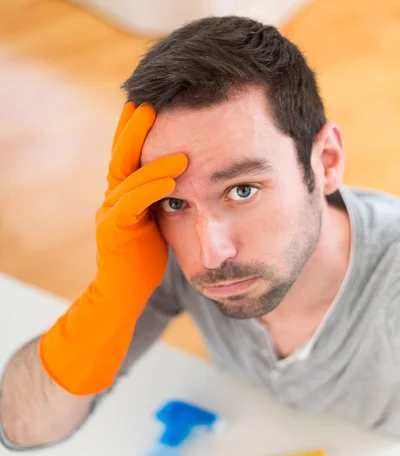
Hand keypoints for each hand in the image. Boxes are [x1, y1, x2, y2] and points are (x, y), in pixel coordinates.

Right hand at [95, 102, 187, 303]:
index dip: (136, 130)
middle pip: (122, 157)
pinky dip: (151, 190)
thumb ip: (158, 200)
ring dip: (156, 162)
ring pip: (130, 179)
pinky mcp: (112, 231)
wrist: (124, 291)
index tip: (150, 105)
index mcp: (123, 194)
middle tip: (150, 104)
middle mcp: (112, 198)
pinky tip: (171, 181)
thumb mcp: (153, 223)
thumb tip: (180, 178)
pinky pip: (133, 205)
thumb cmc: (142, 258)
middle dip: (135, 130)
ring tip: (181, 150)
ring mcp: (109, 213)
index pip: (129, 156)